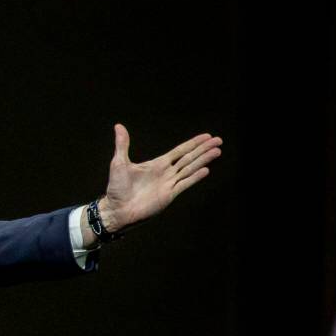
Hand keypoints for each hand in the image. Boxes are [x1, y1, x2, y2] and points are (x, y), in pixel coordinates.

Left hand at [98, 124, 222, 233]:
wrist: (116, 209)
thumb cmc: (117, 188)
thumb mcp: (119, 163)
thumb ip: (122, 144)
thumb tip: (118, 126)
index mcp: (157, 164)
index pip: (180, 151)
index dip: (193, 143)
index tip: (206, 136)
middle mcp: (166, 173)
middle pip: (189, 158)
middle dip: (204, 149)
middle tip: (218, 140)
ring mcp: (168, 184)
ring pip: (190, 168)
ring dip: (203, 160)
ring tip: (217, 151)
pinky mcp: (168, 195)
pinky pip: (184, 184)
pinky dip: (195, 177)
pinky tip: (206, 170)